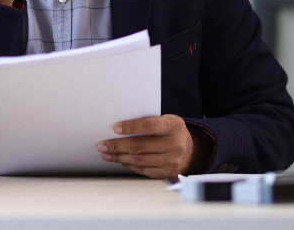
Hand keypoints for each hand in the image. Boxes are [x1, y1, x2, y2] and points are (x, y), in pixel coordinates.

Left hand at [96, 115, 212, 178]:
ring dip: (119, 157)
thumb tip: (120, 127)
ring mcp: (171, 161)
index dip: (131, 127)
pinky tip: (120, 160)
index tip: (115, 128)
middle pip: (140, 146)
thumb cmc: (172, 132)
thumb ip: (149, 122)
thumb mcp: (167, 121)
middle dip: (117, 146)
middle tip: (102, 144)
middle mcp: (175, 144)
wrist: (191, 151)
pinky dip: (129, 165)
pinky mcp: (166, 172)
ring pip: (139, 160)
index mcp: (174, 126)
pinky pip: (143, 170)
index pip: (149, 126)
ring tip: (106, 153)